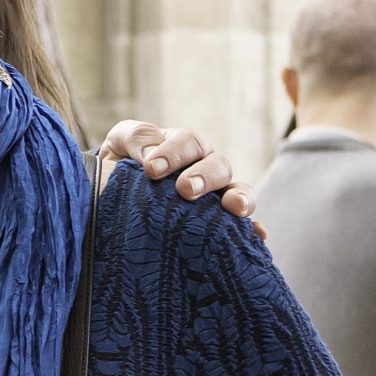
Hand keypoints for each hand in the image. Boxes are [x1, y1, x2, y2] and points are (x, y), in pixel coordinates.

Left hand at [100, 119, 253, 223]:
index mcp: (183, 146)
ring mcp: (215, 195)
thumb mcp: (121, 143)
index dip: (172, 154)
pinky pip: (241, 225)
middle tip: (185, 190)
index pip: (187, 142)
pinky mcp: (217, 222)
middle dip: (204, 176)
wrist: (117, 192)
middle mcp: (205, 167)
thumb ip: (134, 139)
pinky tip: (258, 235)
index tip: (151, 169)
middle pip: (217, 165)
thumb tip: (149, 156)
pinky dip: (252, 228)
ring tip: (235, 208)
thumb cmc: (122, 163)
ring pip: (237, 190)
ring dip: (239, 197)